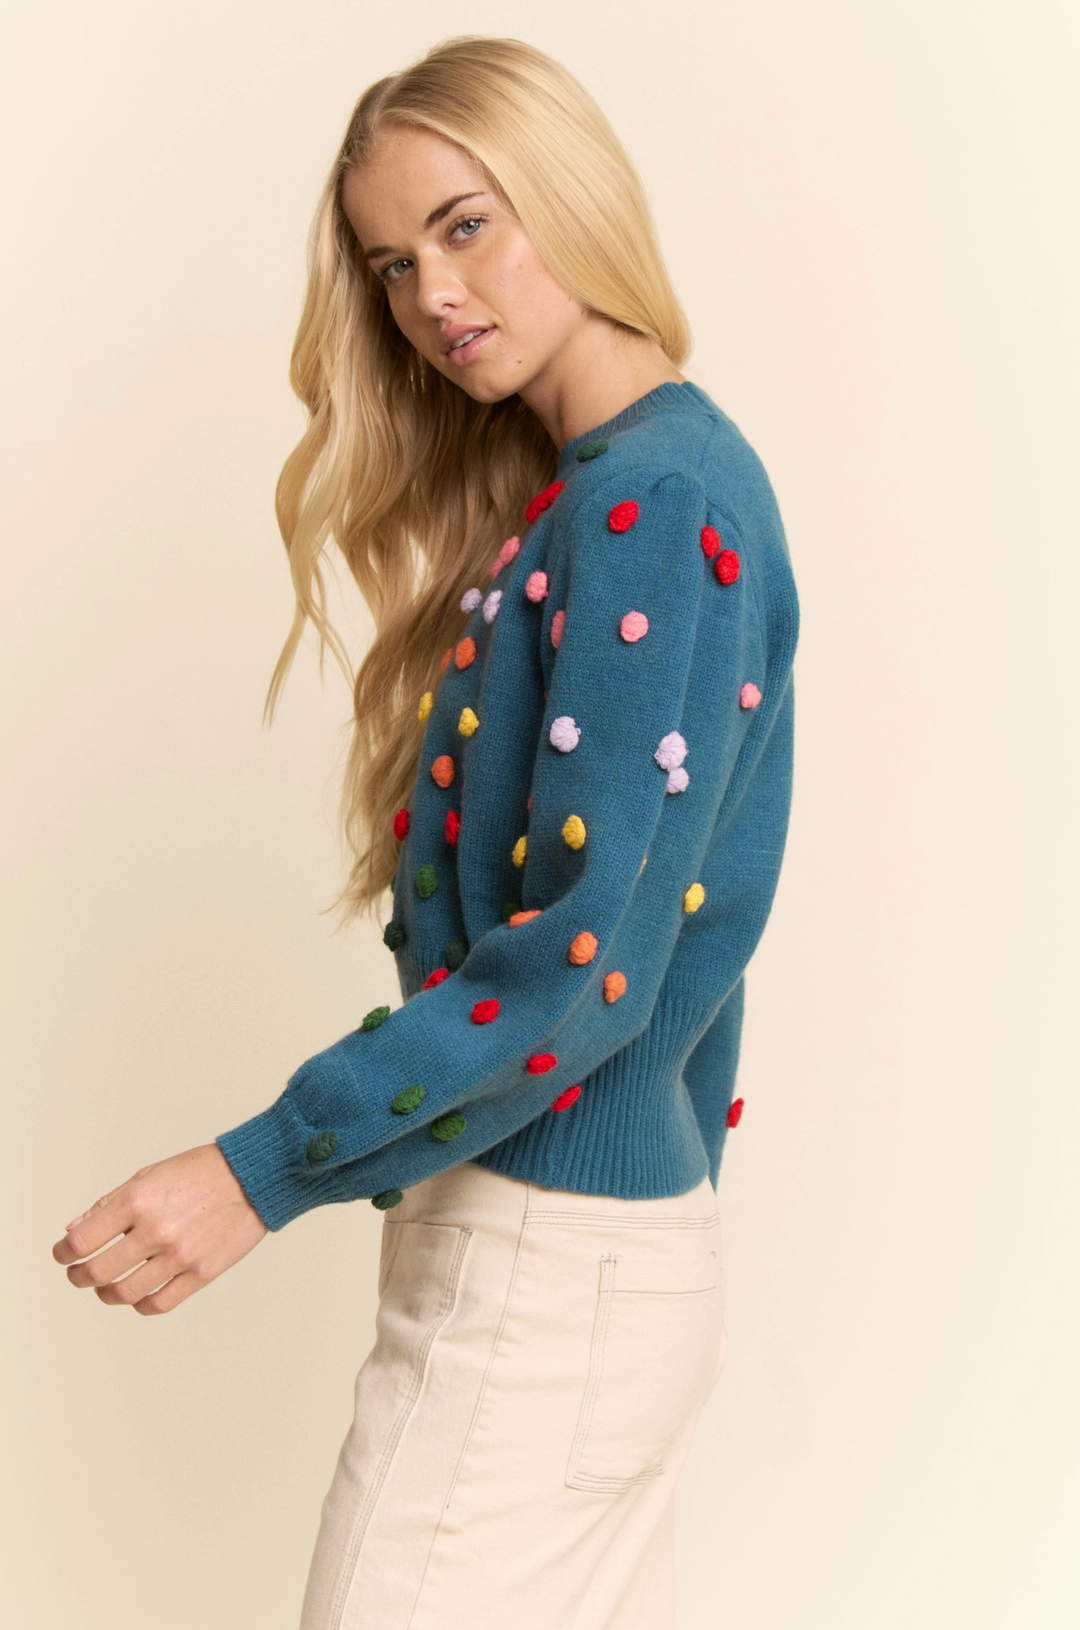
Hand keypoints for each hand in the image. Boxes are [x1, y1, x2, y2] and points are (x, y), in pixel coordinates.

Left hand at [52, 1143, 267, 1315]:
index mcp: (137, 1200)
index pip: (80, 1242)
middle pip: (97, 1273)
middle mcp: (155, 1230)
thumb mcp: (148, 1175)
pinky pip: (159, 1304)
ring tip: (106, 1288)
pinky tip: (137, 1295)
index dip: (63, 1254)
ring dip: (106, 1294)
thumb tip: (74, 1231)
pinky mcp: (201, 1273)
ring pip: (124, 1293)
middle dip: (79, 1277)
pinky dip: (140, 1305)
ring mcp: (179, 1255)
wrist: (253, 1177)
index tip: (62, 1255)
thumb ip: (109, 1204)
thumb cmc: (200, 1172)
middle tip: (78, 1274)